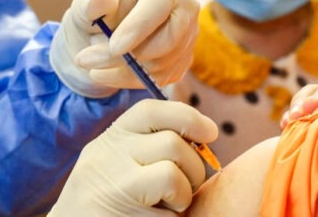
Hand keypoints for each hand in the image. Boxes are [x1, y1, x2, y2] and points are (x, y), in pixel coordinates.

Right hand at [49, 100, 217, 215]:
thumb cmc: (108, 202)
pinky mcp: (123, 214)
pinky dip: (174, 216)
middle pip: (172, 143)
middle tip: (186, 189)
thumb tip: (204, 132)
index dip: (188, 116)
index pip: (151, 110)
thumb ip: (151, 145)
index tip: (210, 133)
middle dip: (194, 167)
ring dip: (185, 193)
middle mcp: (107, 155)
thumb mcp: (120, 162)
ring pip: (173, 173)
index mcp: (110, 139)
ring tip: (171, 206)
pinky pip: (169, 208)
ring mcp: (113, 185)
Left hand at [50, 0, 199, 97]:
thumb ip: (92, 1)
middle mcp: (186, 6)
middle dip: (131, 56)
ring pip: (164, 62)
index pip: (160, 3)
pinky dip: (132, 80)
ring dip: (124, 70)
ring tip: (93, 62)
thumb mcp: (89, 0)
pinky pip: (163, 78)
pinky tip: (109, 72)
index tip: (113, 47)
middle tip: (89, 60)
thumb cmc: (101, 8)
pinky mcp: (183, 59)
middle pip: (171, 38)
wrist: (106, 30)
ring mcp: (188, 34)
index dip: (138, 27)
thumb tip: (97, 2)